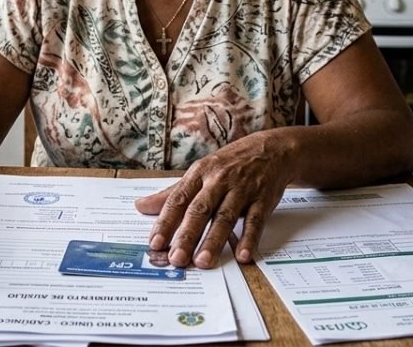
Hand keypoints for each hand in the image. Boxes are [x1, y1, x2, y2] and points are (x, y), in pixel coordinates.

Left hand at [134, 132, 291, 268]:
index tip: (154, 243)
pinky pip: (256, 221)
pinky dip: (249, 238)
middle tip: (176, 259)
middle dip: (187, 235)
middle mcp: (219, 180)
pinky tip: (242, 255)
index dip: (165, 222)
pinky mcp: (264, 198)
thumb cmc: (230, 163)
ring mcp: (242, 189)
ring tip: (203, 262)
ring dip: (214, 240)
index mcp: (199, 173)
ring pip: (226, 216)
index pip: (178, 199)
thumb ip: (171, 193)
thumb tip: (140, 206)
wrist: (271, 150)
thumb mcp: (200, 172)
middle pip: (200, 210)